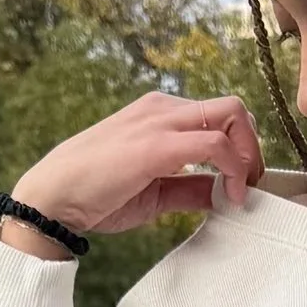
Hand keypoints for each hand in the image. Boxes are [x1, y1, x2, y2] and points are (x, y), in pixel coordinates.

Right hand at [0, 91, 267, 256]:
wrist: (53, 198)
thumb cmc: (97, 195)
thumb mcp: (156, 192)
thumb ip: (192, 187)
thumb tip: (226, 193)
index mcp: (160, 115)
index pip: (219, 115)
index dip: (242, 148)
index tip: (243, 185)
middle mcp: (163, 109)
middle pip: (233, 108)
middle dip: (253, 146)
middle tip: (251, 185)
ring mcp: (160, 121)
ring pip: (231, 114)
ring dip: (249, 156)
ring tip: (241, 192)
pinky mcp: (156, 144)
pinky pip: (214, 144)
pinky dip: (234, 169)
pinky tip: (229, 197)